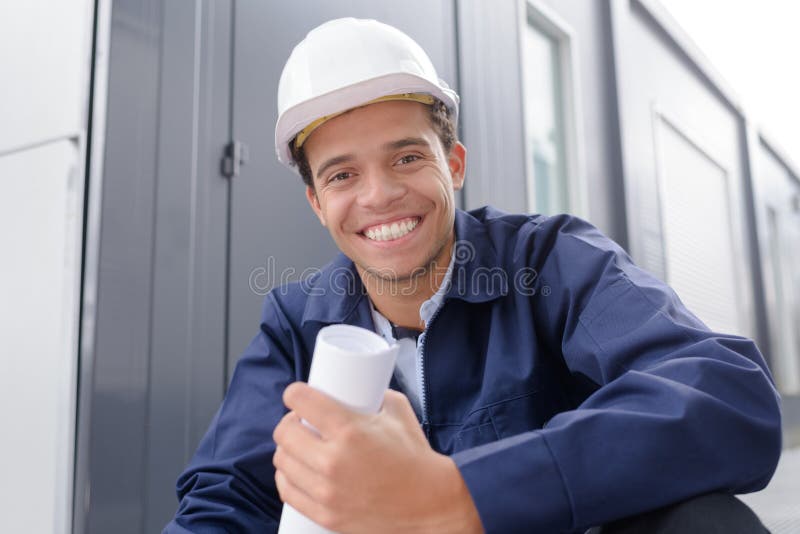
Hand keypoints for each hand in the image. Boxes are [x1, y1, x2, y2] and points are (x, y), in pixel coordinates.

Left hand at [272, 382, 482, 533]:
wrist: (430, 505)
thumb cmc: (416, 457)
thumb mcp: (398, 413)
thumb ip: (378, 395)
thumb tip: (363, 385)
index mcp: (349, 430)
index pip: (301, 401)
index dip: (294, 394)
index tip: (296, 395)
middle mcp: (332, 460)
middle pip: (284, 433)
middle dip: (289, 422)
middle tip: (300, 422)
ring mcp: (326, 491)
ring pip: (283, 462)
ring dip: (286, 450)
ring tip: (298, 446)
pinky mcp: (326, 514)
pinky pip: (288, 491)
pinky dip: (287, 478)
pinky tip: (294, 471)